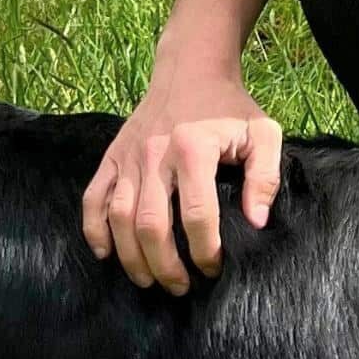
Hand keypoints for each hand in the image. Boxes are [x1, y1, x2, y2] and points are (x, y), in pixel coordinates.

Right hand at [81, 69, 281, 294]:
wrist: (192, 70)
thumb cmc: (230, 107)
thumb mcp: (263, 132)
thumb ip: (265, 176)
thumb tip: (256, 221)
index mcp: (194, 149)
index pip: (197, 215)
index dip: (205, 249)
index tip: (213, 268)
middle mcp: (155, 155)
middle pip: (151, 225)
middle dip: (165, 265)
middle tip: (180, 287)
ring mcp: (129, 156)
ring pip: (119, 219)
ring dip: (131, 258)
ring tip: (149, 281)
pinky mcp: (112, 156)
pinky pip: (93, 198)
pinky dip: (94, 230)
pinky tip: (107, 254)